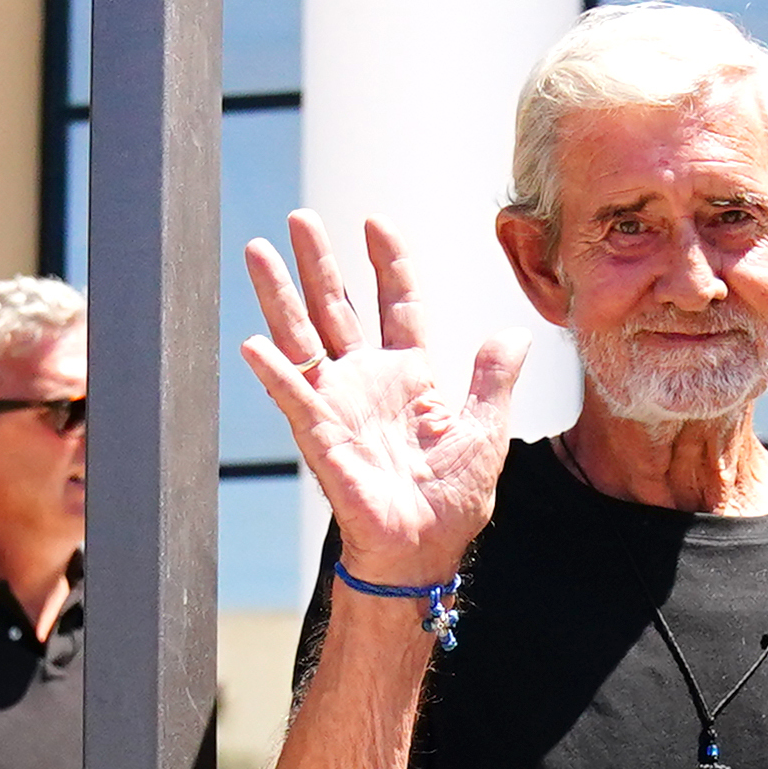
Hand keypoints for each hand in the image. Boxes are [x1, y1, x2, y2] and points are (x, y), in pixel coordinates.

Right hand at [239, 212, 530, 589]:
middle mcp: (367, 381)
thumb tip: (513, 333)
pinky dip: (273, 371)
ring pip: (303, 337)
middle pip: (337, 307)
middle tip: (301, 218)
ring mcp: (338, 404)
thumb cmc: (452, 499)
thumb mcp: (486, 428)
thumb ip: (495, 378)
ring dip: (280, 295)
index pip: (396, 304)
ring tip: (258, 251)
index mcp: (410, 375)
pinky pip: (293, 397)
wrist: (424, 550)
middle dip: (319, 263)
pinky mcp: (321, 435)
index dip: (387, 263)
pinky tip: (254, 343)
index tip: (376, 223)